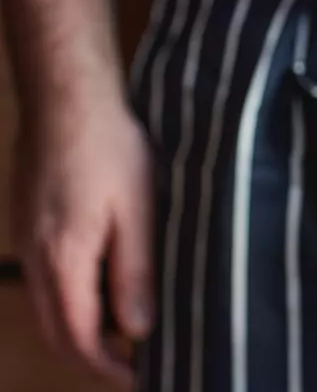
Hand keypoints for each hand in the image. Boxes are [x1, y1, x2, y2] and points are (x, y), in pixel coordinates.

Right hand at [12, 95, 153, 387]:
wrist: (67, 100)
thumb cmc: (109, 148)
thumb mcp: (137, 211)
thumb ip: (136, 271)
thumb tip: (136, 327)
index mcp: (65, 260)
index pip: (78, 337)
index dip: (106, 365)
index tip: (138, 375)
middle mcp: (38, 257)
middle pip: (56, 329)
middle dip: (90, 354)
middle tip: (131, 361)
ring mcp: (29, 239)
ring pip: (48, 306)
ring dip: (80, 327)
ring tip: (123, 328)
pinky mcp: (31, 223)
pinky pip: (47, 278)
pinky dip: (72, 297)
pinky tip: (103, 284)